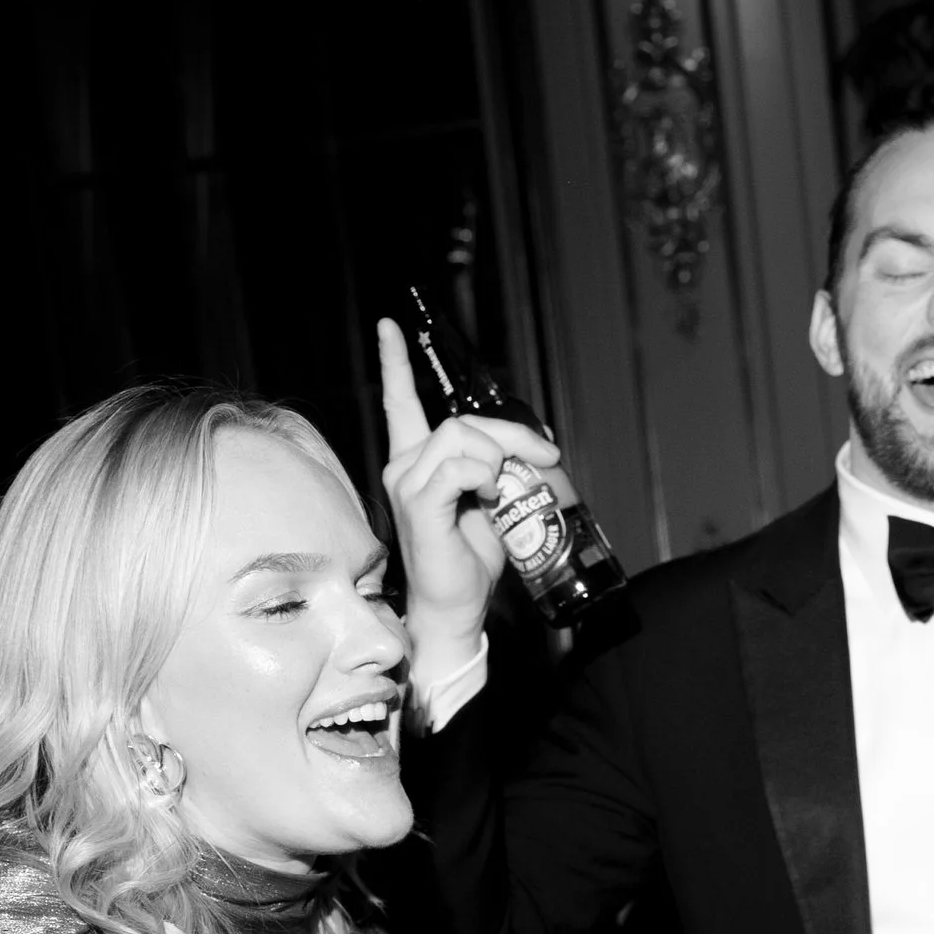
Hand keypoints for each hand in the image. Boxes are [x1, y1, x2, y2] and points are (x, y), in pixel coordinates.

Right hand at [375, 319, 574, 675]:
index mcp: (418, 463)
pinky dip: (484, 477)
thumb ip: (501, 467)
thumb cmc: (471, 560)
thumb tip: (536, 446)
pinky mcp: (420, 505)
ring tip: (503, 493)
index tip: (389, 326)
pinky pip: (458, 468)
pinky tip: (489, 498)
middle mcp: (405, 466)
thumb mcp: (494, 501)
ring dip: (499, 459)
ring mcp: (407, 485)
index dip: (395, 363)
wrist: (457, 607)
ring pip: (461, 438)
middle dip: (512, 435)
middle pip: (461, 420)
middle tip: (545, 459)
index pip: (400, 403)